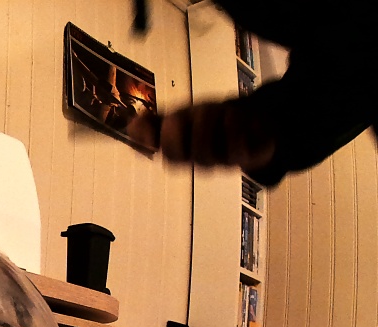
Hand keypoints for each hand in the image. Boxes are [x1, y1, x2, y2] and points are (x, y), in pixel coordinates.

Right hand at [129, 98, 276, 171]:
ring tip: (223, 109)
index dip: (169, 140)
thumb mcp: (182, 116)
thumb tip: (131, 126)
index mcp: (186, 152)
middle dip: (197, 127)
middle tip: (201, 108)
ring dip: (218, 123)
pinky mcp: (251, 156)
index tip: (171, 118)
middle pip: (196, 155)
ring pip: (218, 151)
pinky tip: (237, 115)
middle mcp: (204, 160)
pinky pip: (241, 149)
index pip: (172, 156)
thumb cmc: (211, 123)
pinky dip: (239, 127)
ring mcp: (227, 161)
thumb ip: (155, 123)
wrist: (252, 123)